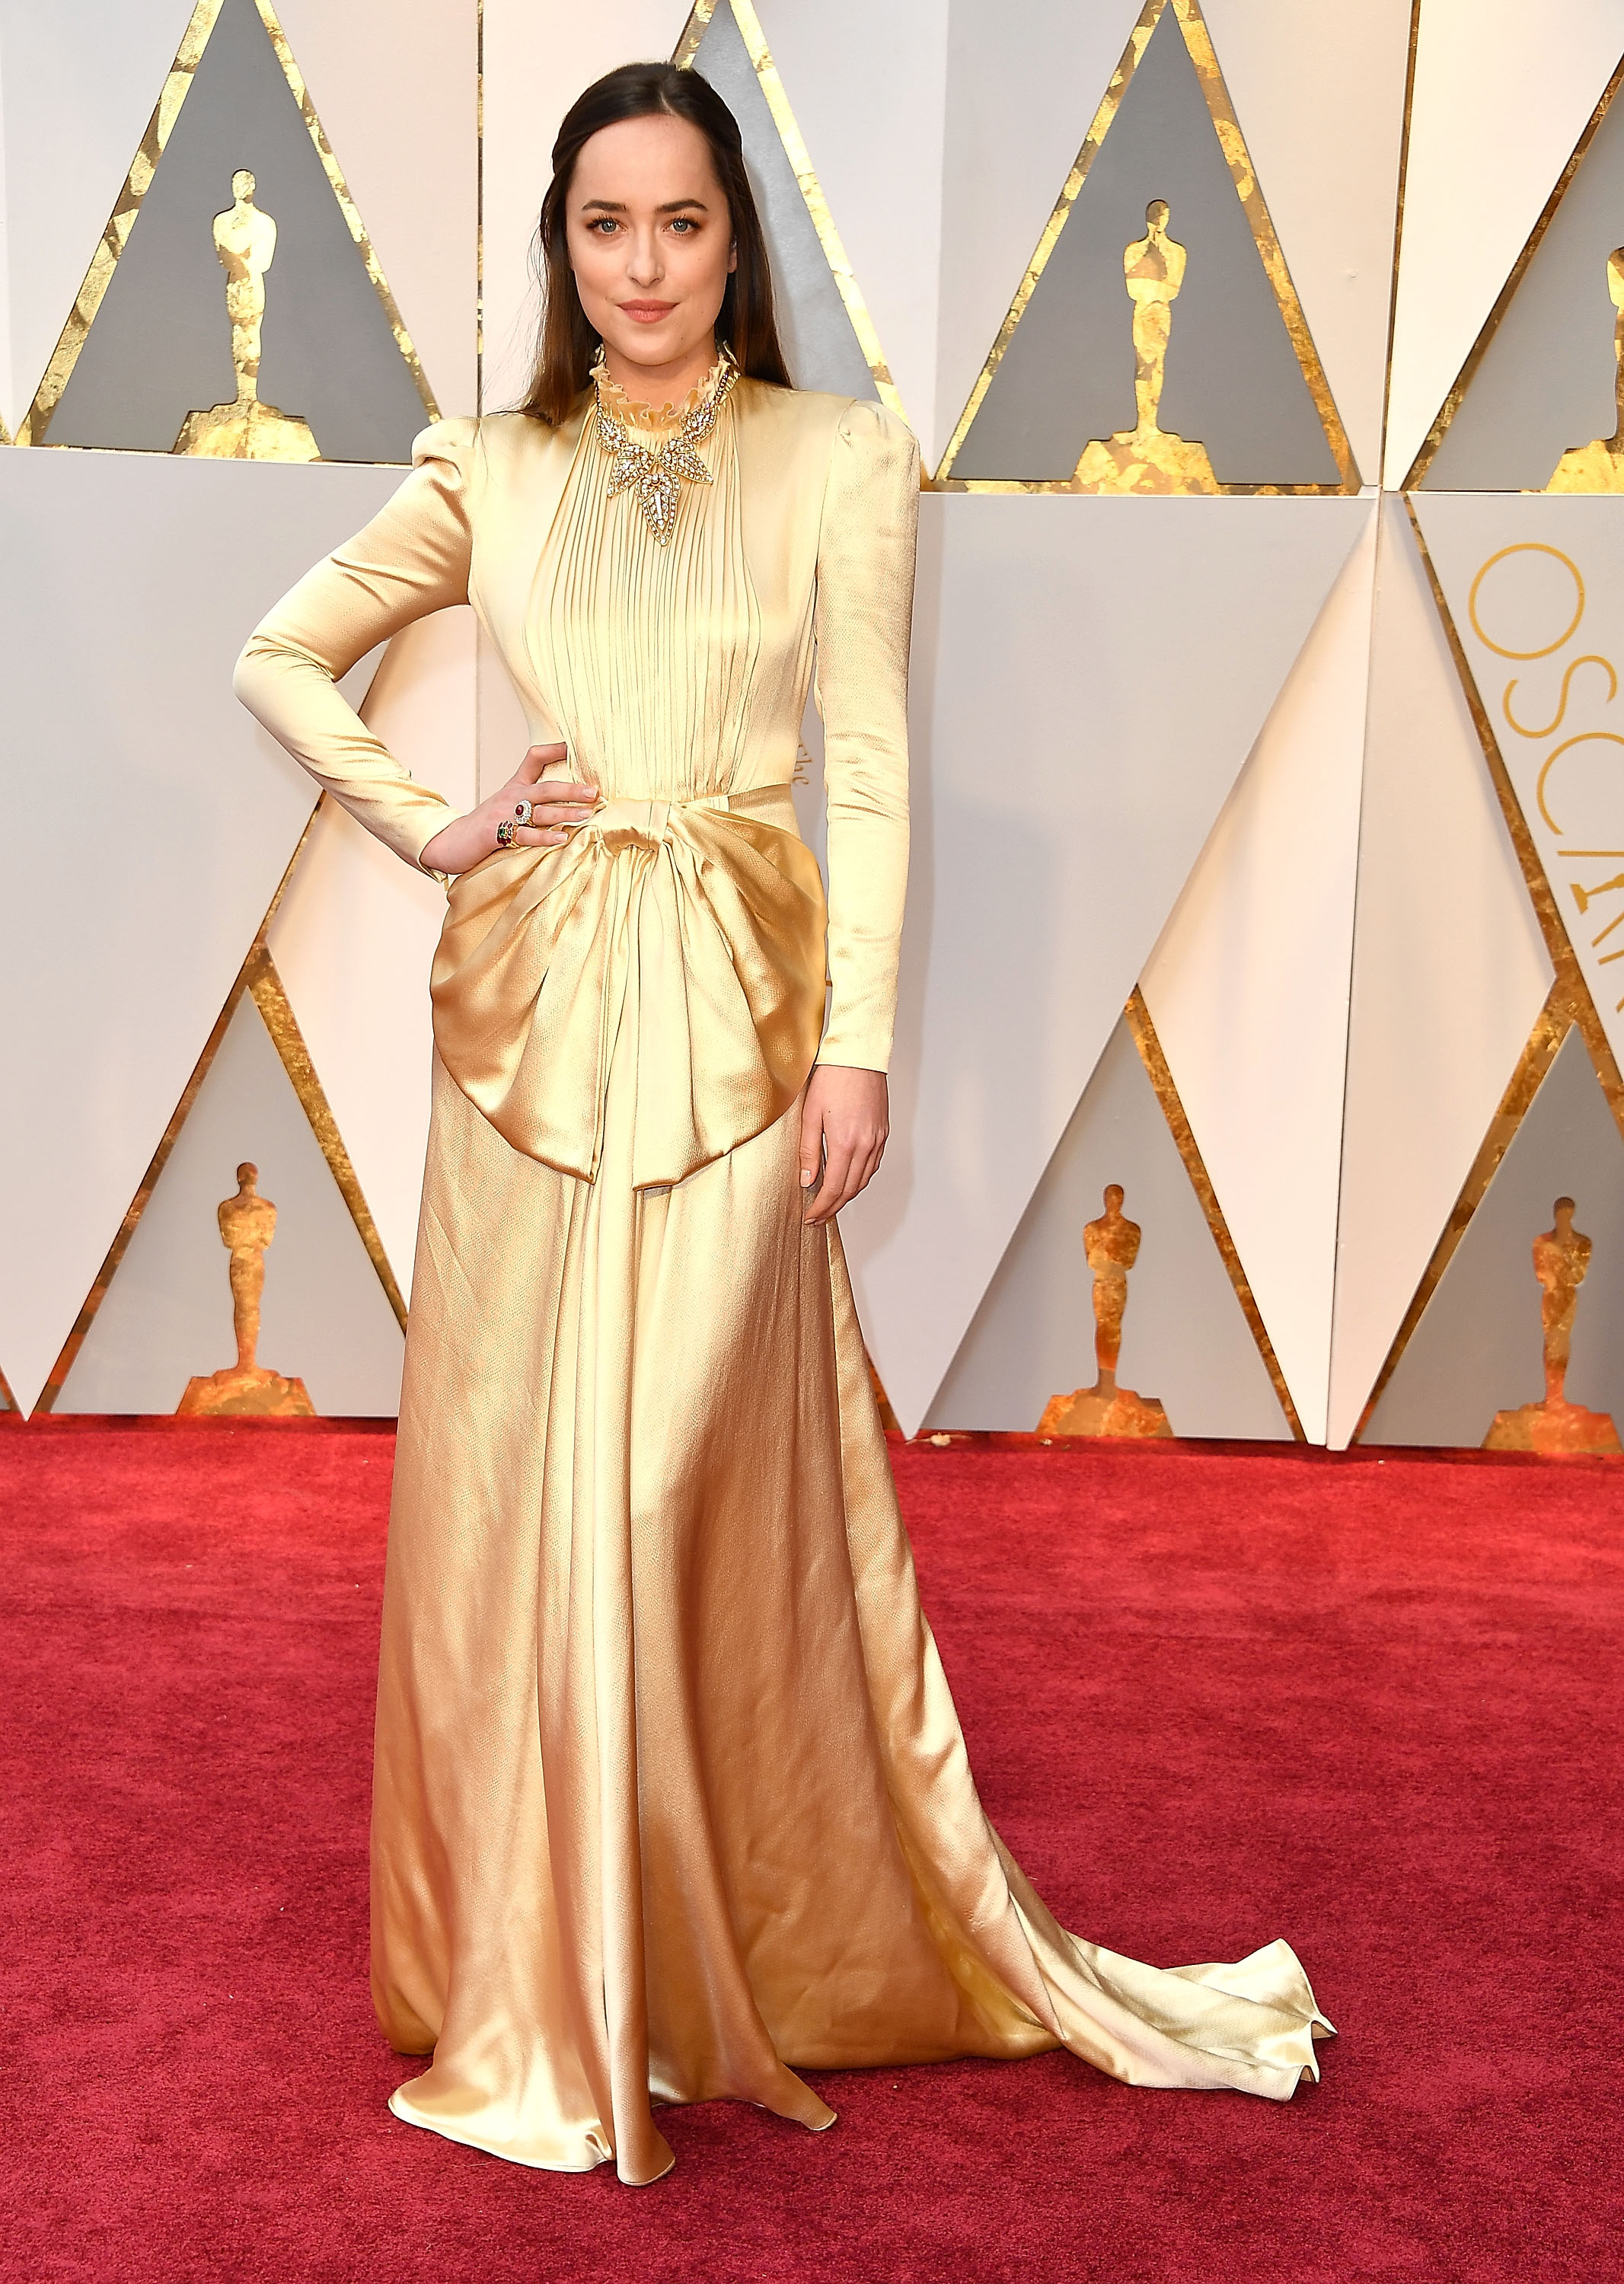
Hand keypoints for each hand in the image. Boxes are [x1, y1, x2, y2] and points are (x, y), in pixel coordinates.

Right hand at [419, 743, 599, 875]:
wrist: (451, 842)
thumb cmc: (485, 827)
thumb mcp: (507, 806)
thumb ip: (532, 802)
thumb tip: (564, 800)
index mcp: (514, 787)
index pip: (533, 759)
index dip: (554, 750)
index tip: (574, 747)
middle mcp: (511, 797)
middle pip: (545, 788)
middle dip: (571, 790)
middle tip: (593, 791)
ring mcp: (503, 815)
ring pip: (540, 812)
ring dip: (565, 813)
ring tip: (586, 814)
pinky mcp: (496, 833)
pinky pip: (525, 835)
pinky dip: (545, 837)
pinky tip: (562, 837)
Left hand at [800, 1066, 887, 1225]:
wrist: (858, 1057)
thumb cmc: (831, 1079)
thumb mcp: (810, 1115)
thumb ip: (808, 1151)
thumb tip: (807, 1180)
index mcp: (845, 1143)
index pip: (834, 1188)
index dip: (821, 1207)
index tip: (810, 1217)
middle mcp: (866, 1145)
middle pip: (850, 1189)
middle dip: (833, 1207)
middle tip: (817, 1217)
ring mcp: (877, 1140)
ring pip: (864, 1180)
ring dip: (847, 1196)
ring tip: (831, 1204)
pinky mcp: (883, 1132)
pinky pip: (873, 1165)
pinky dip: (860, 1179)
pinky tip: (849, 1180)